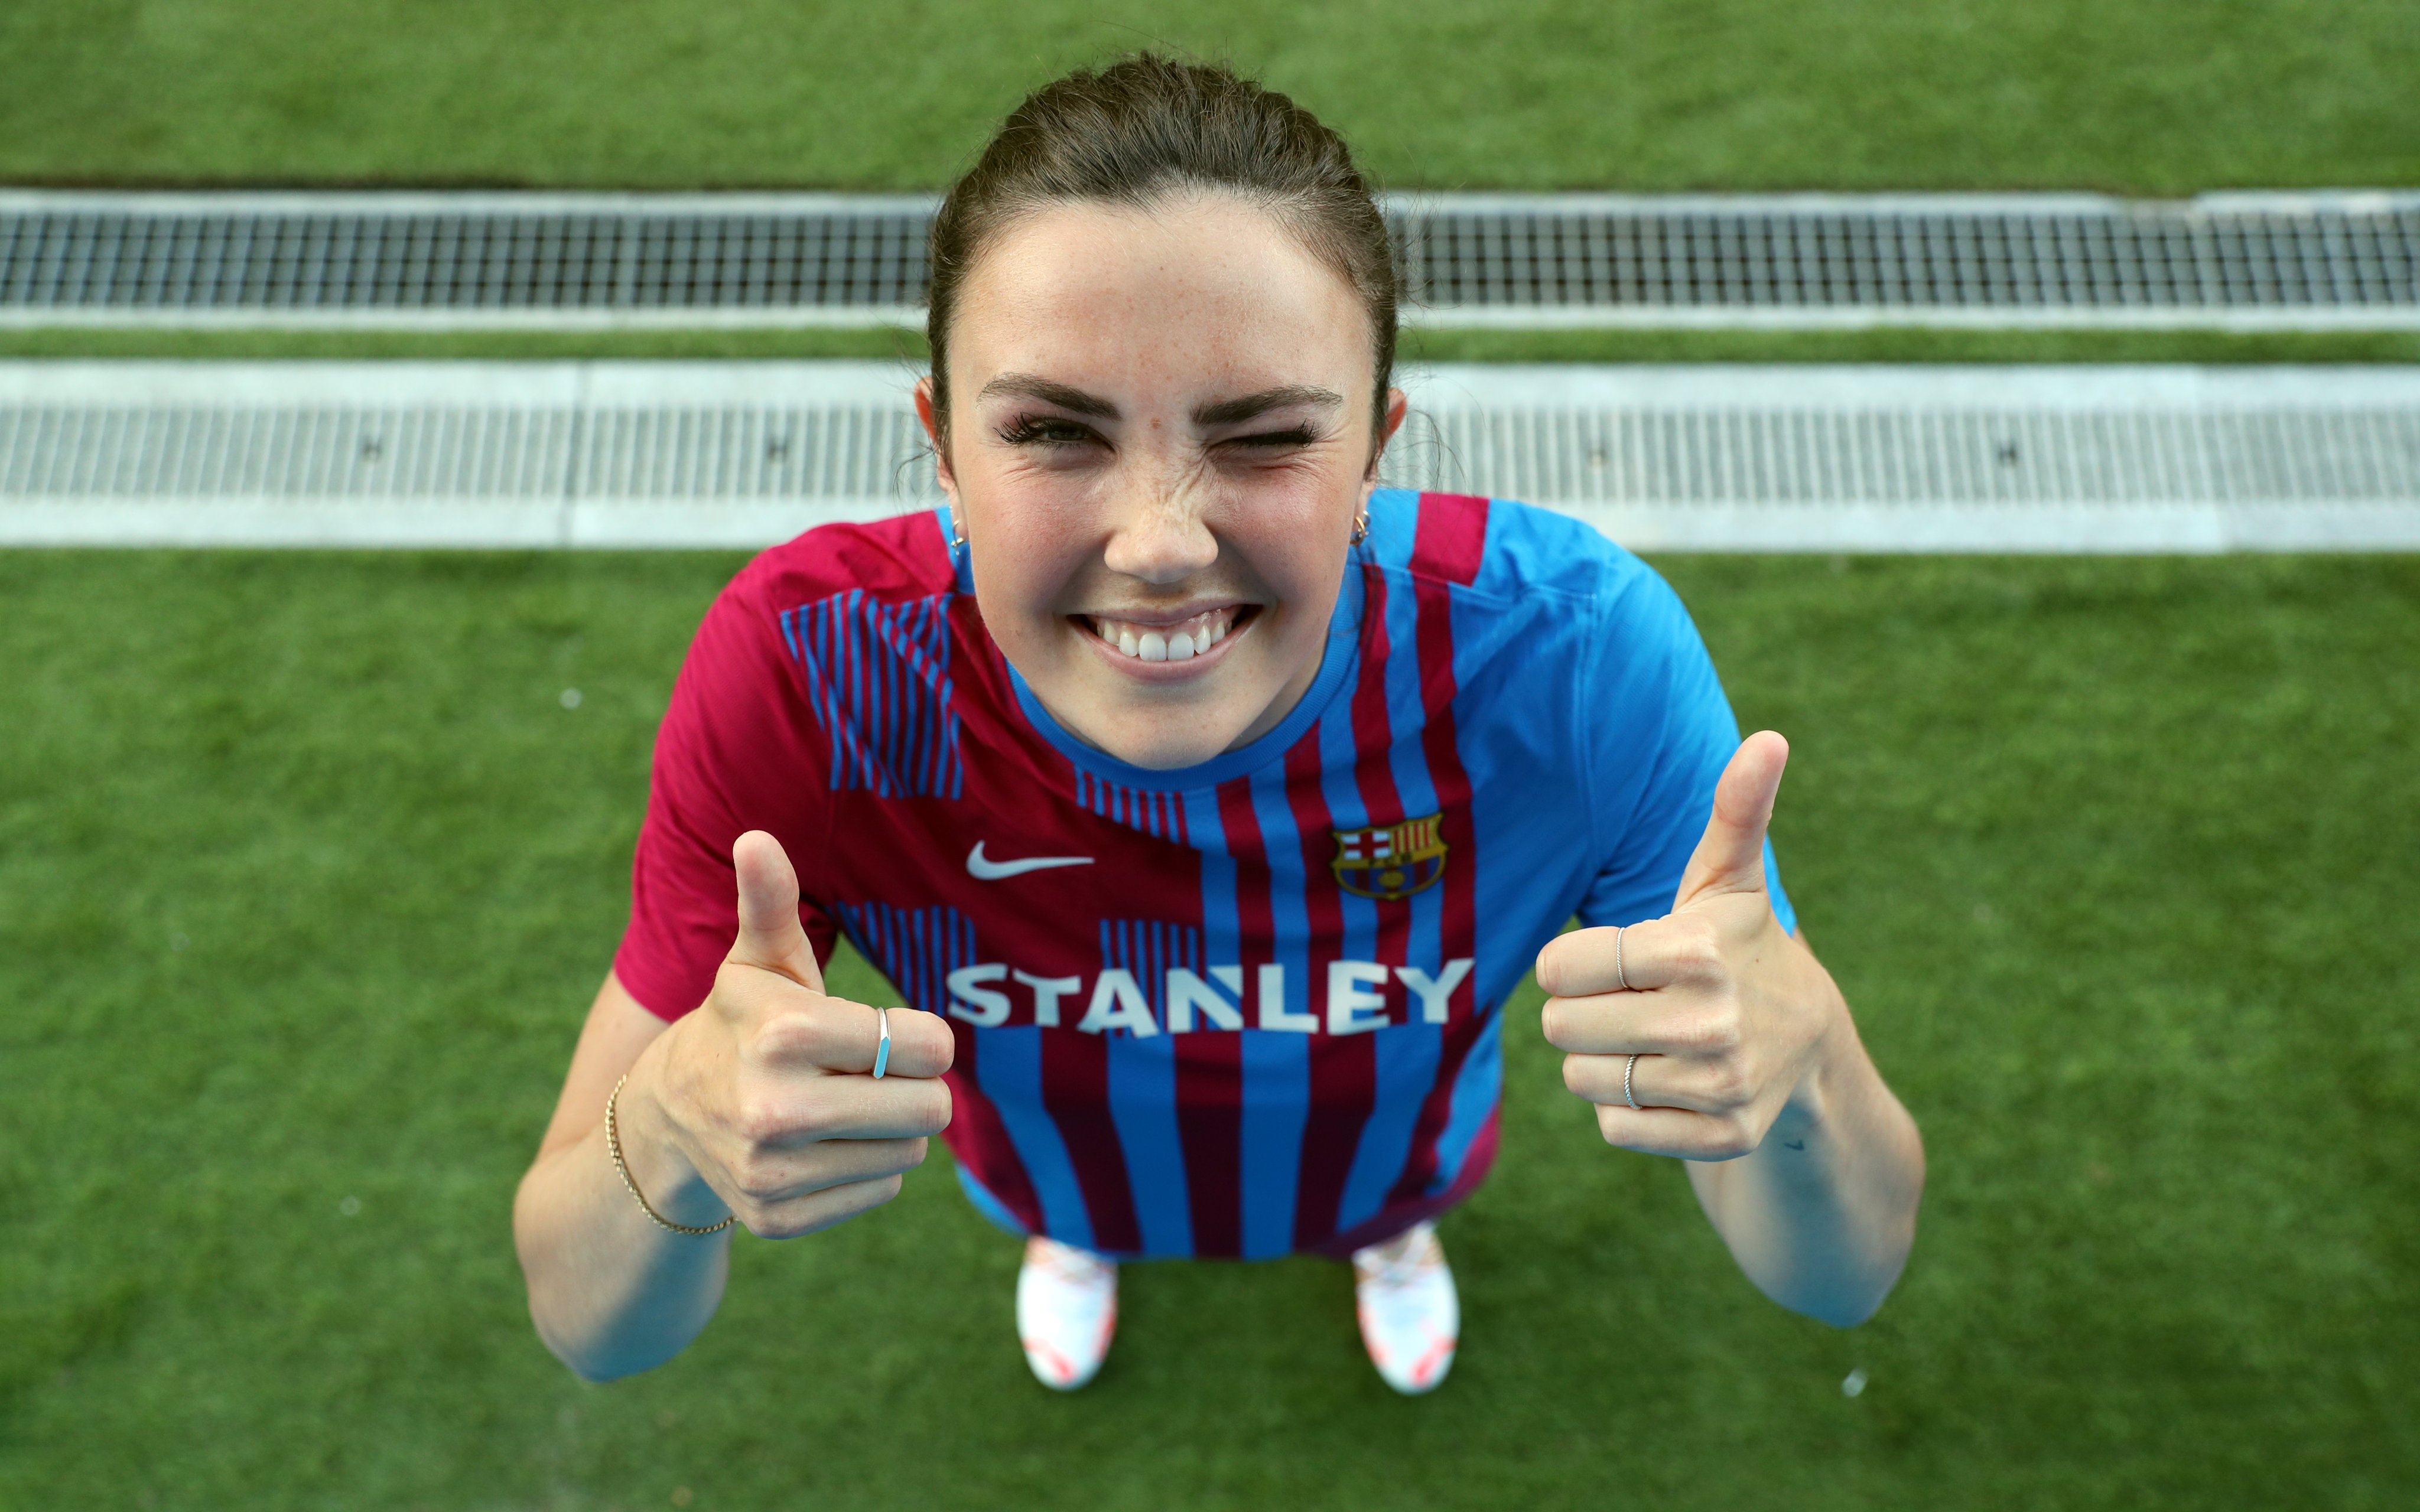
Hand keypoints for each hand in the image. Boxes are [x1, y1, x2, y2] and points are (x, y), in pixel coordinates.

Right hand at [625, 831, 953, 1236]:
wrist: (667, 1114)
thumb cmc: (740, 1023)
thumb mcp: (757, 962)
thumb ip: (770, 900)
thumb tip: (756, 838)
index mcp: (786, 1034)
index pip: (930, 1047)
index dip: (921, 1039)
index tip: (884, 1034)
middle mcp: (776, 1110)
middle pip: (932, 1109)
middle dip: (913, 1087)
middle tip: (865, 1075)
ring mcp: (773, 1172)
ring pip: (909, 1154)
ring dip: (889, 1130)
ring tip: (835, 1107)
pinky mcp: (777, 1218)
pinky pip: (880, 1192)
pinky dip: (862, 1171)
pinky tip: (815, 1147)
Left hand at [1538, 731, 1842, 1160]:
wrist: (1811, 1046)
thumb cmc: (1742, 948)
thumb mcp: (1729, 881)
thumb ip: (1735, 810)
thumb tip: (1768, 739)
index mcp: (1695, 952)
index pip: (1559, 968)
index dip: (1572, 965)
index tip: (1614, 961)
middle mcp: (1709, 1023)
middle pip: (1561, 1028)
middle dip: (1582, 1012)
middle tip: (1631, 1001)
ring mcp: (1719, 1086)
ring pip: (1583, 1080)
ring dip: (1601, 1061)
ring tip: (1650, 1039)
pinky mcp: (1722, 1136)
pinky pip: (1615, 1128)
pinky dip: (1626, 1109)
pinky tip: (1669, 1080)